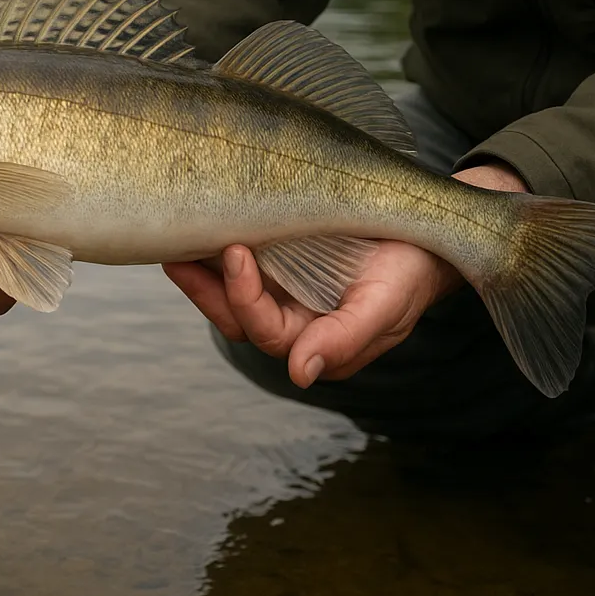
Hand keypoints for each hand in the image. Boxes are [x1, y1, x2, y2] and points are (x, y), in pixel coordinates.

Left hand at [163, 160, 527, 387]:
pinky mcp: (276, 254)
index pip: (263, 330)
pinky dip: (211, 244)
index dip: (243, 298)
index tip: (237, 253)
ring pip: (227, 288)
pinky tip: (192, 221)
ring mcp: (280, 286)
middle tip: (183, 247)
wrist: (426, 232)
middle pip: (233, 315)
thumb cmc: (410, 272)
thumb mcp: (384, 305)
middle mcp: (289, 317)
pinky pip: (236, 256)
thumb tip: (300, 374)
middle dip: (204, 287)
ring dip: (197, 268)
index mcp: (313, 341)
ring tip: (169, 236)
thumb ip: (343, 340)